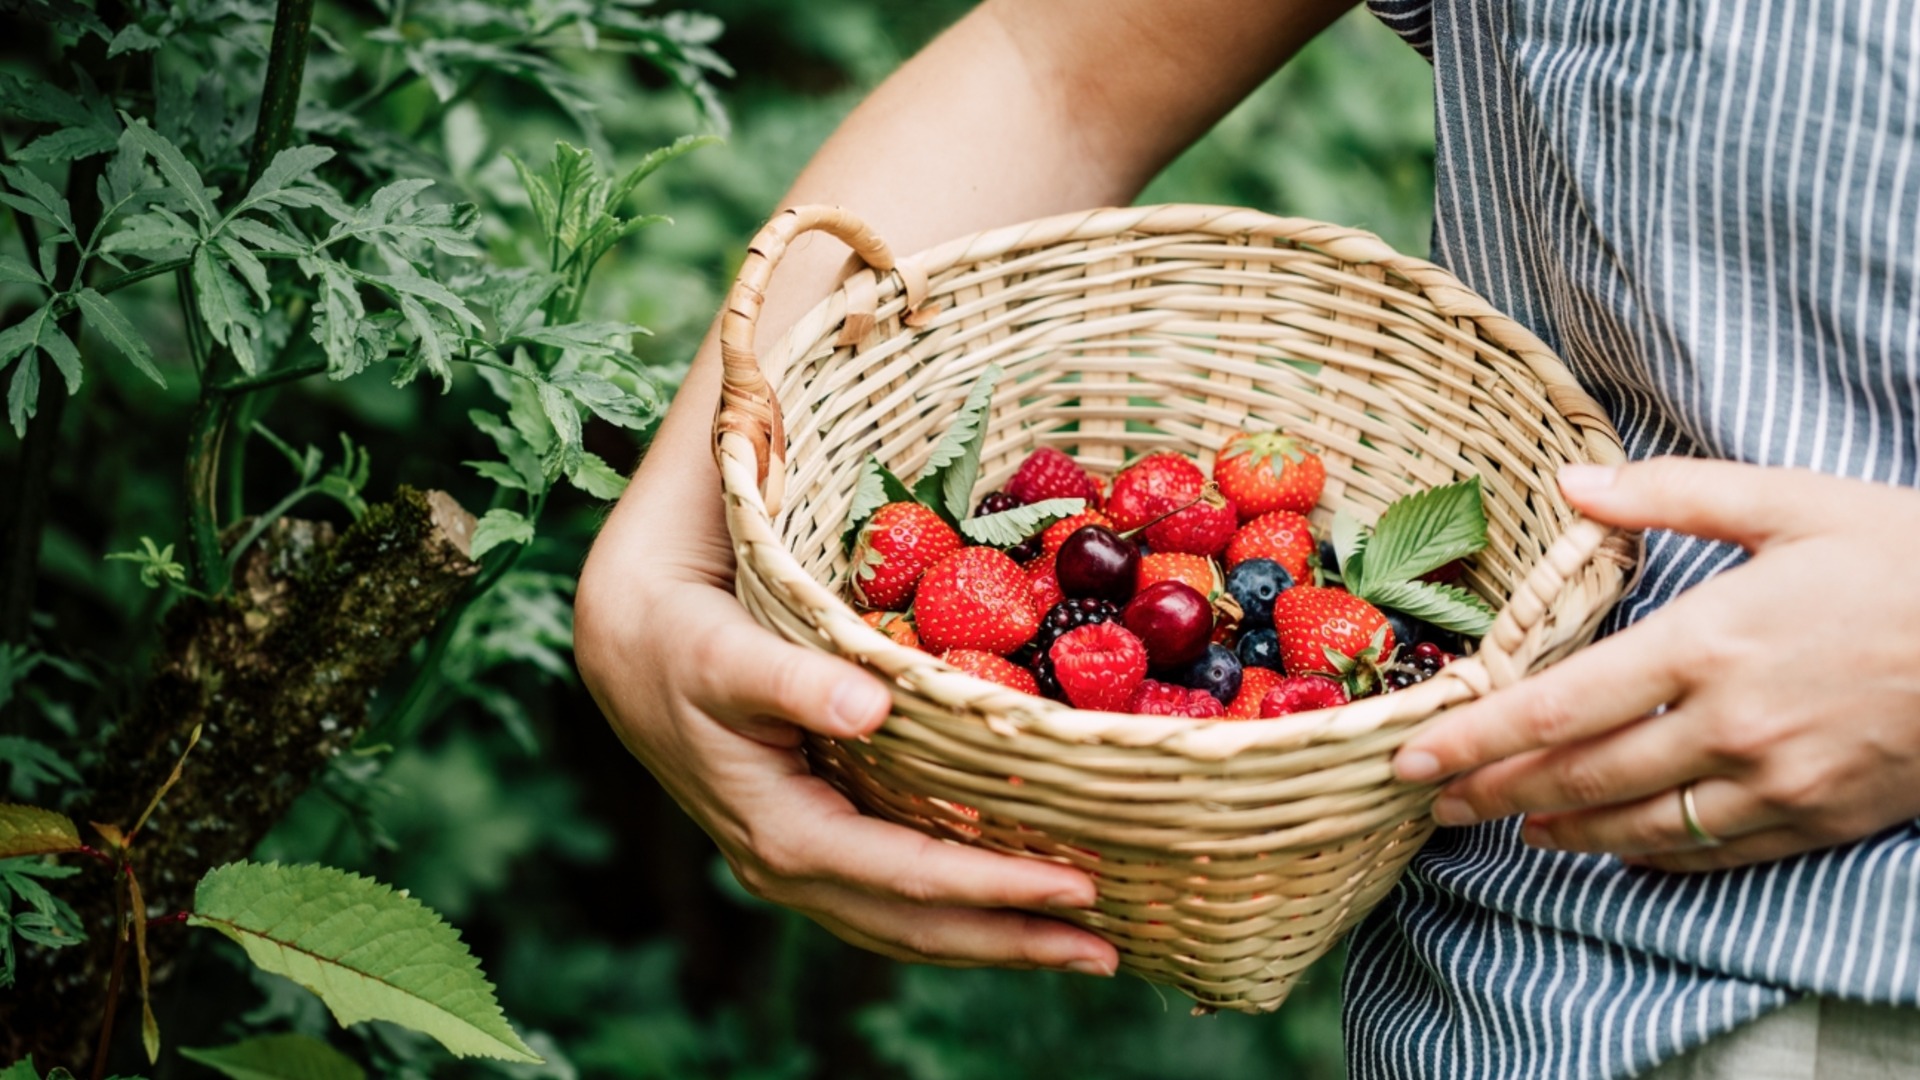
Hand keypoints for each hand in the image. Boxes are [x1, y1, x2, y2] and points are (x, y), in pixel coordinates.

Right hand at [574, 443, 1116, 975]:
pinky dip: (958, 912)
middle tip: (1110, 948)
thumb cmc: (683, 641)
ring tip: (1081, 946)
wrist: (629, 645)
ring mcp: (800, 865)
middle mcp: (791, 867)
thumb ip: (798, 681)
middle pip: (917, 928)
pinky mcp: (812, 844)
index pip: (907, 878)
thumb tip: (870, 706)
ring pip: (908, 927)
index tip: (1077, 886)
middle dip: (1014, 941)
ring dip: (995, 940)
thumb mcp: (730, 655)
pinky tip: (1011, 906)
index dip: (994, 887)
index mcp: (782, 832)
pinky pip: (896, 899)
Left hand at [1391, 457, 1919, 871]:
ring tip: (1507, 826)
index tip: (1413, 756)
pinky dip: (1648, 855)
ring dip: (1561, 830)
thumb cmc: (1906, 555)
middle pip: (1581, 776)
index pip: (1559, 706)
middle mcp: (1730, 724)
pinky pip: (1712, 850)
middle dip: (1495, 792)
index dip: (1476, 737)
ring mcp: (1776, 780)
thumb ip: (1670, 497)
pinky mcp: (1820, 816)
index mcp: (1709, 642)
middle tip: (1432, 802)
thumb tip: (1568, 481)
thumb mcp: (1791, 503)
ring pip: (1638, 825)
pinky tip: (1610, 849)